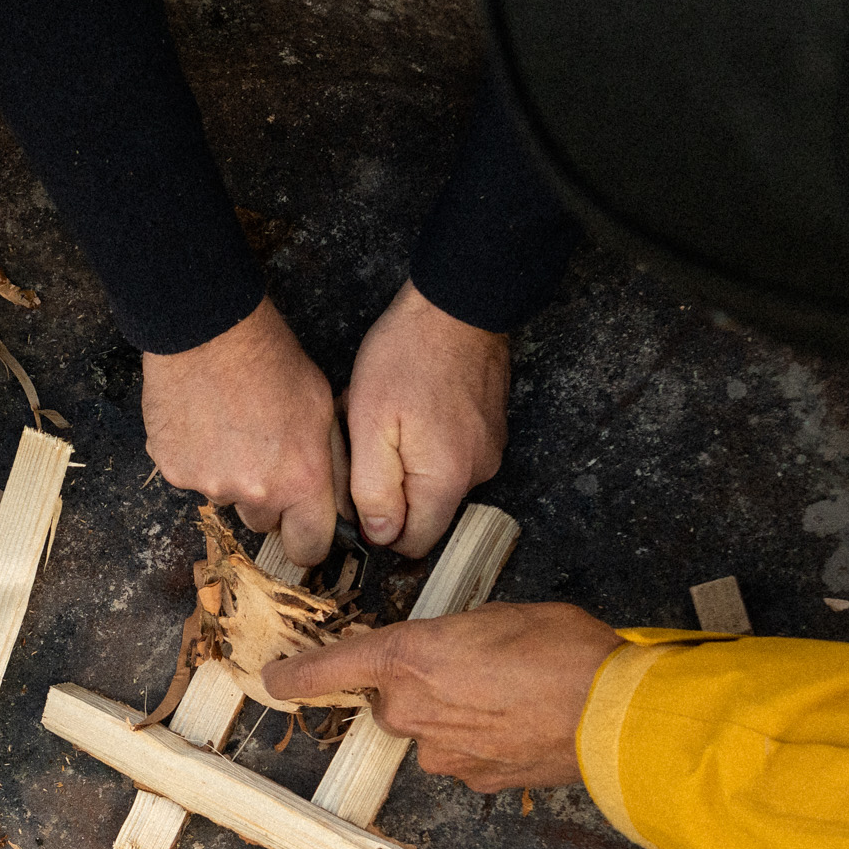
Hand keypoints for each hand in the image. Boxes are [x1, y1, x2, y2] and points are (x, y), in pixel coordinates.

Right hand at [143, 300, 343, 562]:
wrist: (208, 332)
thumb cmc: (271, 360)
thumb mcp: (323, 408)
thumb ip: (332, 465)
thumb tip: (340, 509)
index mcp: (300, 480)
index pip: (309, 548)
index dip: (307, 540)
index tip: (302, 530)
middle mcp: (254, 492)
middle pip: (263, 522)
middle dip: (266, 499)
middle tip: (263, 454)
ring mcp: (209, 484)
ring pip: (225, 499)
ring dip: (229, 477)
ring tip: (230, 429)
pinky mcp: (174, 470)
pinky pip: (190, 478)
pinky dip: (196, 459)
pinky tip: (203, 422)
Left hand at [264, 601, 622, 791]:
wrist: (611, 714)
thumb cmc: (562, 649)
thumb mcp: (495, 616)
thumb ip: (450, 636)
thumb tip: (447, 652)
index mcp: (407, 656)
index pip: (331, 668)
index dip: (299, 674)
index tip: (274, 679)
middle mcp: (409, 710)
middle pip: (391, 700)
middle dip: (420, 686)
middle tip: (475, 667)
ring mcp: (438, 752)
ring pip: (427, 730)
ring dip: (455, 715)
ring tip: (510, 695)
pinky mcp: (470, 779)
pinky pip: (460, 756)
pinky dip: (481, 742)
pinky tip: (520, 724)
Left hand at [339, 283, 509, 555]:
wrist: (457, 304)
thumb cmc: (407, 357)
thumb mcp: (369, 424)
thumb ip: (373, 489)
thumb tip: (380, 536)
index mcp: (445, 482)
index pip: (413, 544)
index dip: (379, 528)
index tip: (358, 489)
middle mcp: (477, 474)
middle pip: (426, 513)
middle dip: (392, 489)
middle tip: (369, 443)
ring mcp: (488, 450)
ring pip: (437, 481)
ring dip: (408, 462)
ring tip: (388, 418)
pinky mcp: (490, 429)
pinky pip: (452, 454)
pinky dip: (428, 442)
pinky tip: (411, 407)